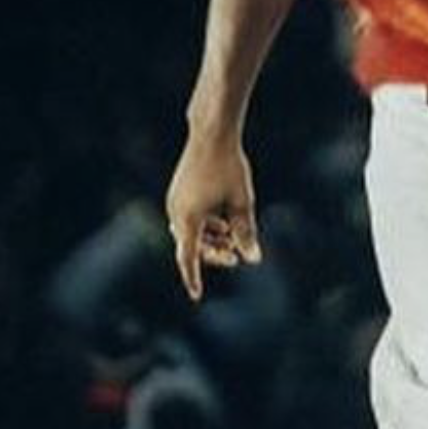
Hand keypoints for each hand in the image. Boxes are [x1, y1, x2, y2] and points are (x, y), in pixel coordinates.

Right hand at [166, 129, 261, 300]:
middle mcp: (175, 212)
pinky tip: (222, 222)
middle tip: (235, 258)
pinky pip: (188, 219)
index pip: (188, 258)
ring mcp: (174, 201)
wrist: (211, 133)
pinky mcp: (177, 192)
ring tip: (231, 236)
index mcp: (188, 218)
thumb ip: (246, 233)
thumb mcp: (242, 203)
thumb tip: (253, 260)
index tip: (197, 295)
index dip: (193, 278)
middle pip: (191, 246)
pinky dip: (204, 226)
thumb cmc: (229, 166)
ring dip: (209, 239)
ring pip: (190, 232)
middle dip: (212, 254)